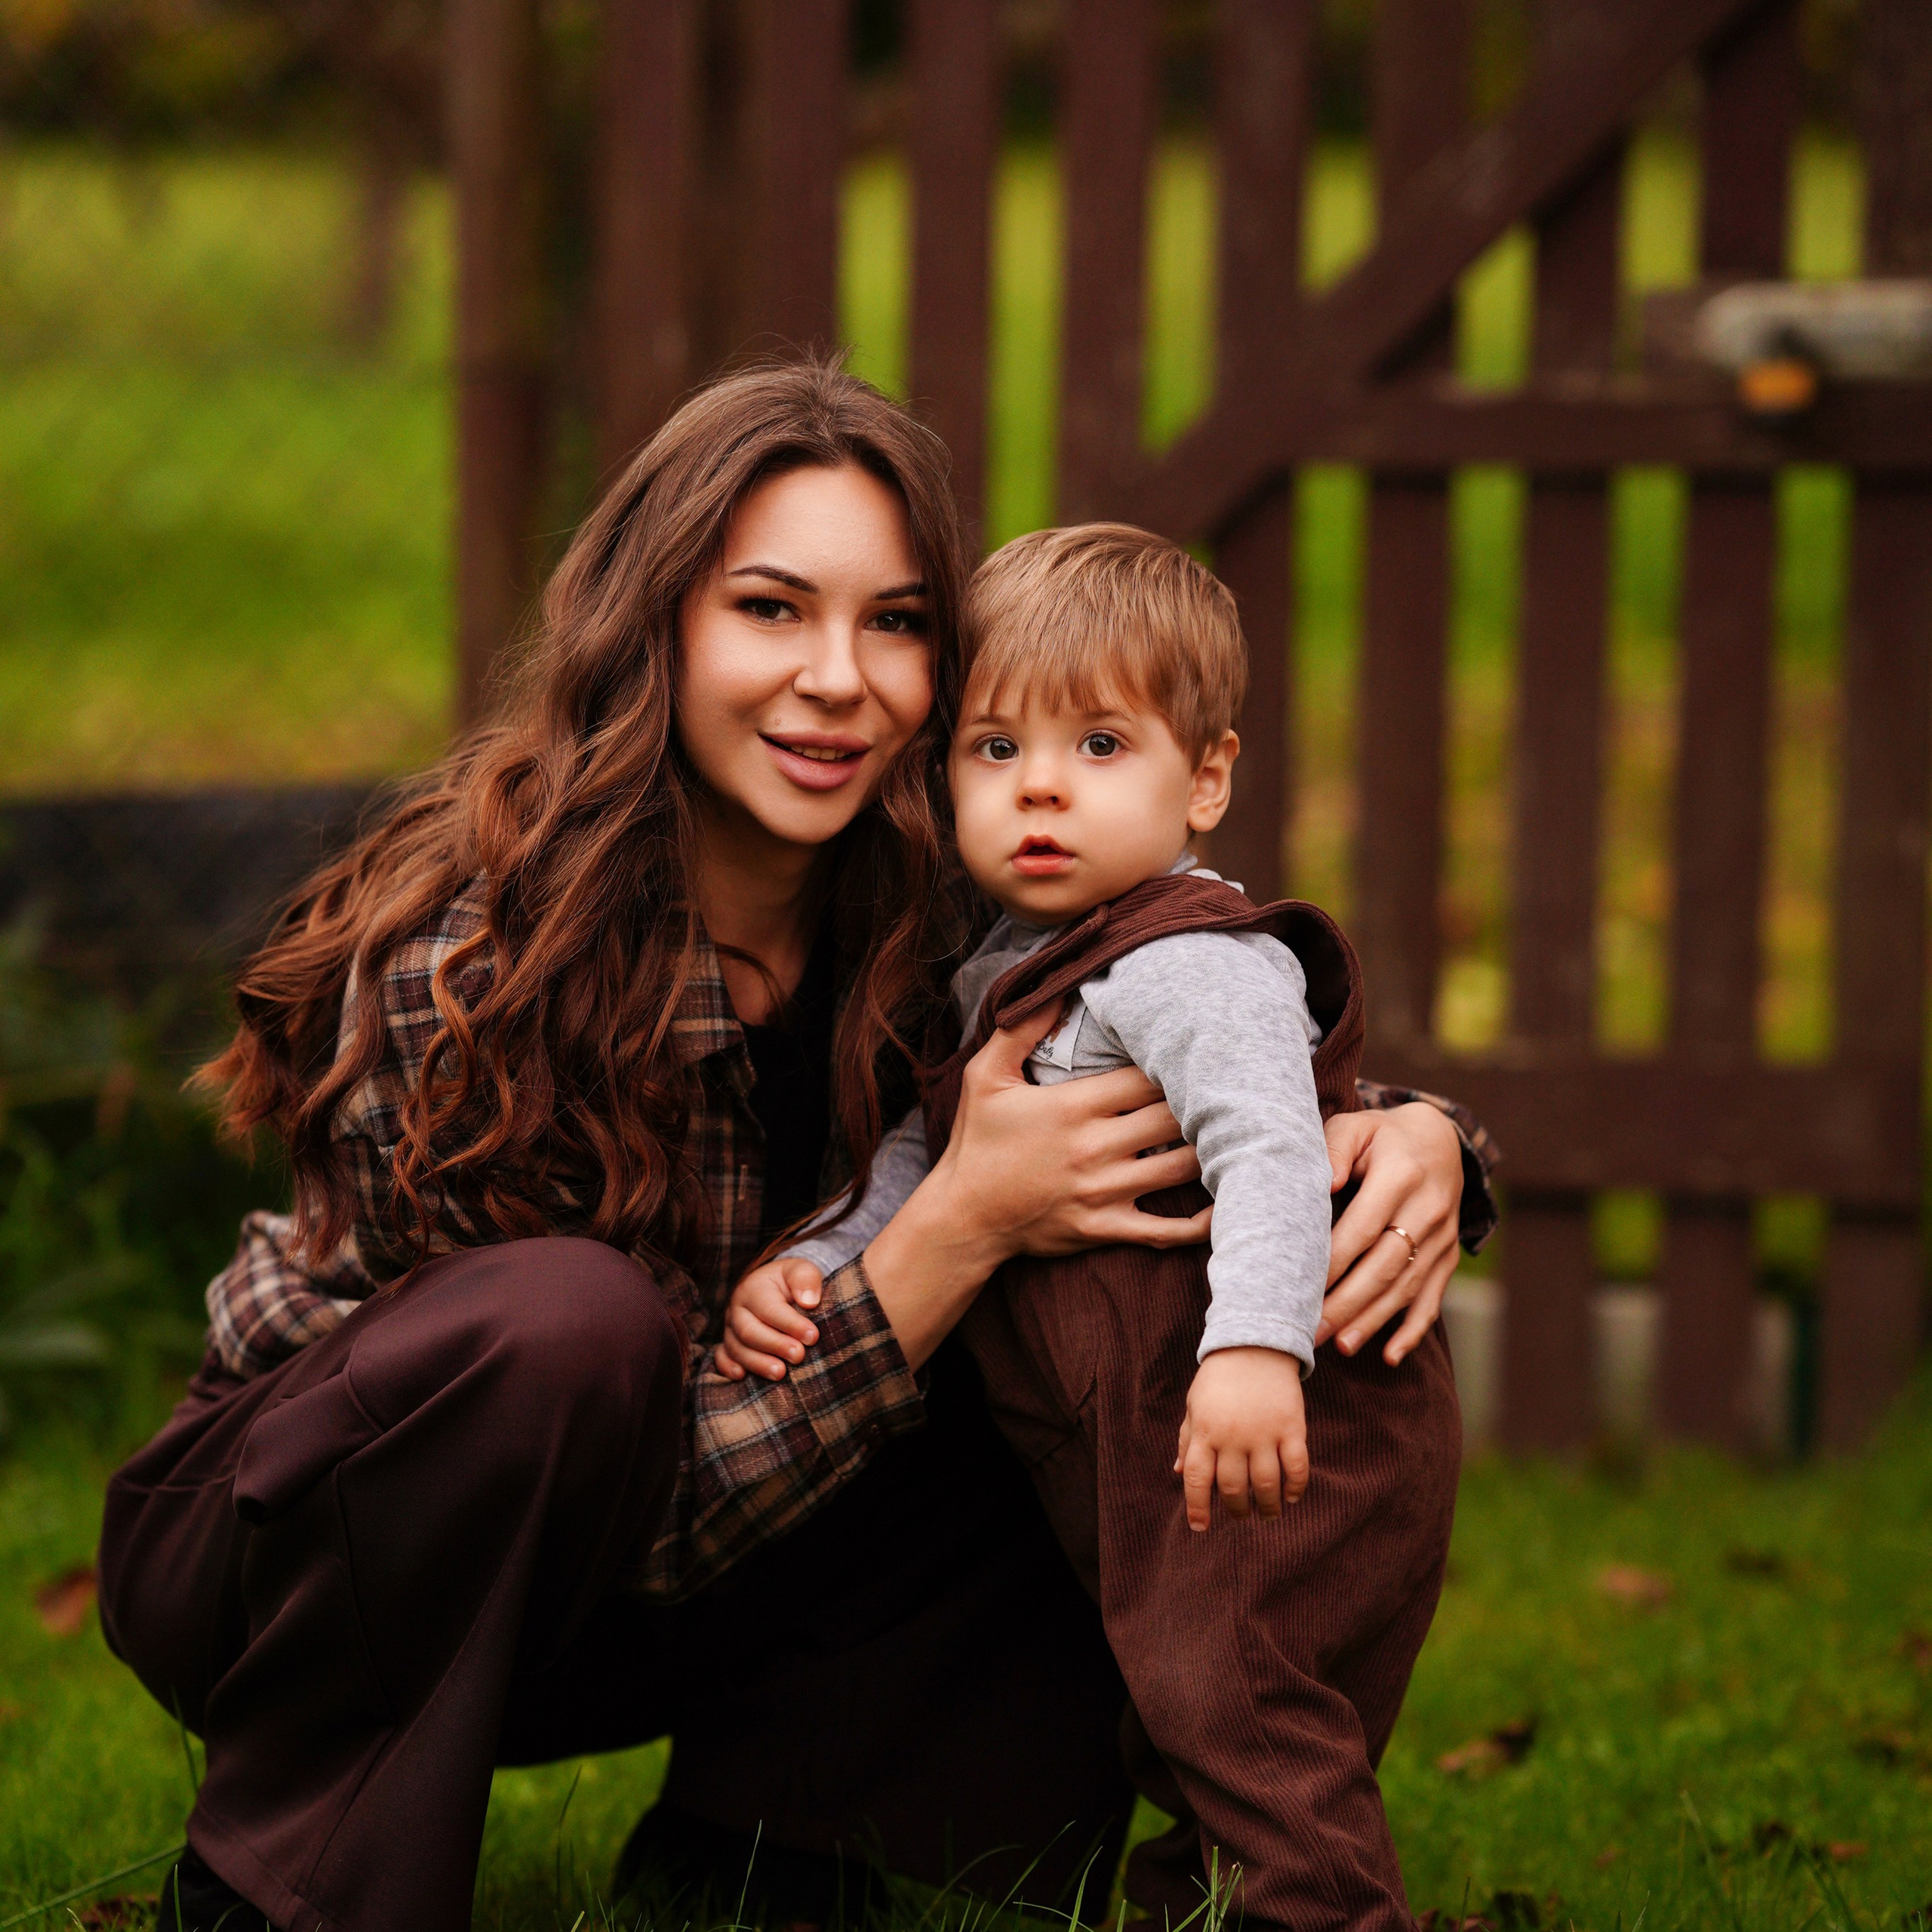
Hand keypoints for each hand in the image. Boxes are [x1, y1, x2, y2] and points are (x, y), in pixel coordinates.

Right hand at [714, 1257, 823, 1382]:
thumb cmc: (791, 1281)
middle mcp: (737, 1308)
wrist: (775, 1287)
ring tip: (780, 1373)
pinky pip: (721, 1356)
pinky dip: (728, 1367)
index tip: (812, 1336)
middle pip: (749, 1331)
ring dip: (757, 1363)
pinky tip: (741, 1376)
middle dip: (775, 1345)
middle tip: (799, 1356)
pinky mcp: (727, 1343)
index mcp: (754, 1288)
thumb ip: (806, 1279)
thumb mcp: (801, 1270)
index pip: (770, 1308)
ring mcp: (730, 1327)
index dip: (790, 1324)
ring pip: (736, 1348)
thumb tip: (809, 1301)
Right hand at [940, 999, 1211, 1265]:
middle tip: (1224, 1089)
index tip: (1191, 1054)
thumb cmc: (977, 1142)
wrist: (963, 1216)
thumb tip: (1056, 988)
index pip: (1146, 1077)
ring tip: (1228, 1130)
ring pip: (1180, 1167)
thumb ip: (1020, 1030)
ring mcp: (1104, 1192)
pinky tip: (1224, 1203)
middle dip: (1201, 1101)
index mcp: (1073, 1106)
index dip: (1173, 1064)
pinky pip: (1166, 1230)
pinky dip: (1201, 1222)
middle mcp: (1095, 1148)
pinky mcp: (1106, 1228)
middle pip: (1173, 1117)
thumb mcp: (984, 1077)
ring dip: (1209, 1148)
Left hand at [1174, 1346, 1309, 1529]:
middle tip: (1242, 1515)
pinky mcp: (1292, 1427)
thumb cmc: (1219, 1378)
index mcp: (1205, 1431)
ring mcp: (1263, 1432)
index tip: (1200, 1527)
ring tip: (1267, 1514)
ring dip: (1267, 1507)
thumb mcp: (1195, 1404)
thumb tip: (1179, 1472)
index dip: (1197, 1507)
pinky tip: (1291, 1497)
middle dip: (1236, 1509)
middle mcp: (1232, 1436)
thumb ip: (1187, 1438)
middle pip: (1232, 1488)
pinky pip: (1296, 1467)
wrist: (1255, 1344)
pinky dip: (1295, 1488)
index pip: (1196, 1478)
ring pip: (1265, 1485)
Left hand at [1317, 1103, 1463, 1364]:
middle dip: (1347, 1302)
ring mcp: (1443, 1236)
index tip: (1301, 1288)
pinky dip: (1413, 1330)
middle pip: (1385, 1265)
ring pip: (1407, 1287)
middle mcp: (1429, 1209)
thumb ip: (1334, 1149)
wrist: (1440, 1138)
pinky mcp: (1449, 1255)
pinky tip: (1391, 1355)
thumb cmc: (1380, 1136)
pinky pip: (1433, 1297)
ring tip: (1340, 1345)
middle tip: (1311, 1331)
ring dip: (1373, 1320)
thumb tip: (1325, 1183)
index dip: (1334, 1262)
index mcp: (1401, 1175)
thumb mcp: (1355, 1126)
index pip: (1363, 1227)